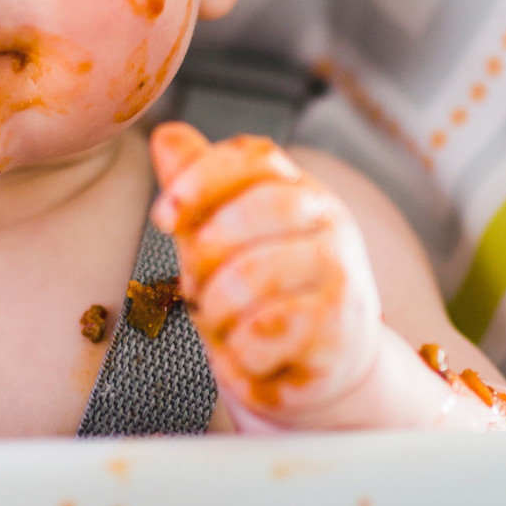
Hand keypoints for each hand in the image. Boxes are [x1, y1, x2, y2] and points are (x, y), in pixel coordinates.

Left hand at [149, 124, 420, 429]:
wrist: (319, 370)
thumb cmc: (262, 298)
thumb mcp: (221, 240)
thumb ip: (196, 190)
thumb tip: (165, 135)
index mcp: (298, 190)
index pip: (253, 157)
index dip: (200, 178)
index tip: (163, 217)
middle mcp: (330, 223)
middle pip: (252, 213)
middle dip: (203, 256)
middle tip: (195, 289)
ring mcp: (342, 275)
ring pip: (251, 278)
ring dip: (216, 313)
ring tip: (224, 326)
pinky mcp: (342, 330)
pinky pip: (264, 332)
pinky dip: (239, 353)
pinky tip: (249, 357)